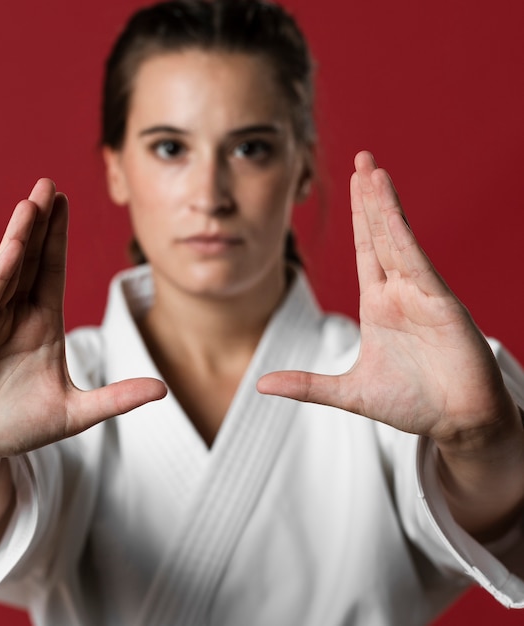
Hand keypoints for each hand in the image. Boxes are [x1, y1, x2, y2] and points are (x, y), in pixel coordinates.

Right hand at [0, 180, 165, 471]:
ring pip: (9, 269)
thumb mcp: (77, 412)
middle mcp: (16, 314)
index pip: (53, 271)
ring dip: (21, 234)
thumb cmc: (20, 426)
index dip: (59, 238)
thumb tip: (164, 389)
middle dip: (42, 223)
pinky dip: (2, 268)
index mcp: (42, 323)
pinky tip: (15, 243)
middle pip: (32, 260)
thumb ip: (118, 398)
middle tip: (50, 184)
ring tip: (33, 200)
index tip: (66, 203)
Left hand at [258, 151, 518, 447]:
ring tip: (372, 169)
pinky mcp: (442, 305)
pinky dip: (402, 234)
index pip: (365, 250)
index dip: (359, 217)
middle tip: (363, 158)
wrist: (457, 424)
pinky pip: (417, 263)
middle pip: (381, 235)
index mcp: (379, 305)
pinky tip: (389, 209)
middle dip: (370, 197)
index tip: (354, 184)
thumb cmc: (411, 404)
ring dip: (383, 205)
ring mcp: (422, 295)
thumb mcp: (348, 393)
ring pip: (398, 241)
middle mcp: (400, 293)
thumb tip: (260, 385)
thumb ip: (306, 386)